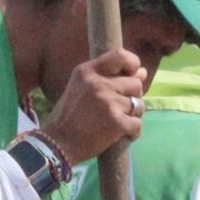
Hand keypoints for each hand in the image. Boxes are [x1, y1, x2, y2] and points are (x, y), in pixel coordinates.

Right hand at [34, 47, 151, 169]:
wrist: (57, 144)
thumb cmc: (70, 116)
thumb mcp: (82, 88)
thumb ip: (110, 78)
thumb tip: (142, 72)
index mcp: (87, 71)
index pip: (120, 55)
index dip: (133, 63)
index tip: (133, 74)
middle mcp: (98, 83)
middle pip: (135, 83)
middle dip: (132, 97)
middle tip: (118, 109)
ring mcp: (108, 102)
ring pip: (139, 105)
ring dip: (132, 116)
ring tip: (116, 122)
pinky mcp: (116, 122)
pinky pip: (138, 124)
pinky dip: (132, 132)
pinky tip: (119, 135)